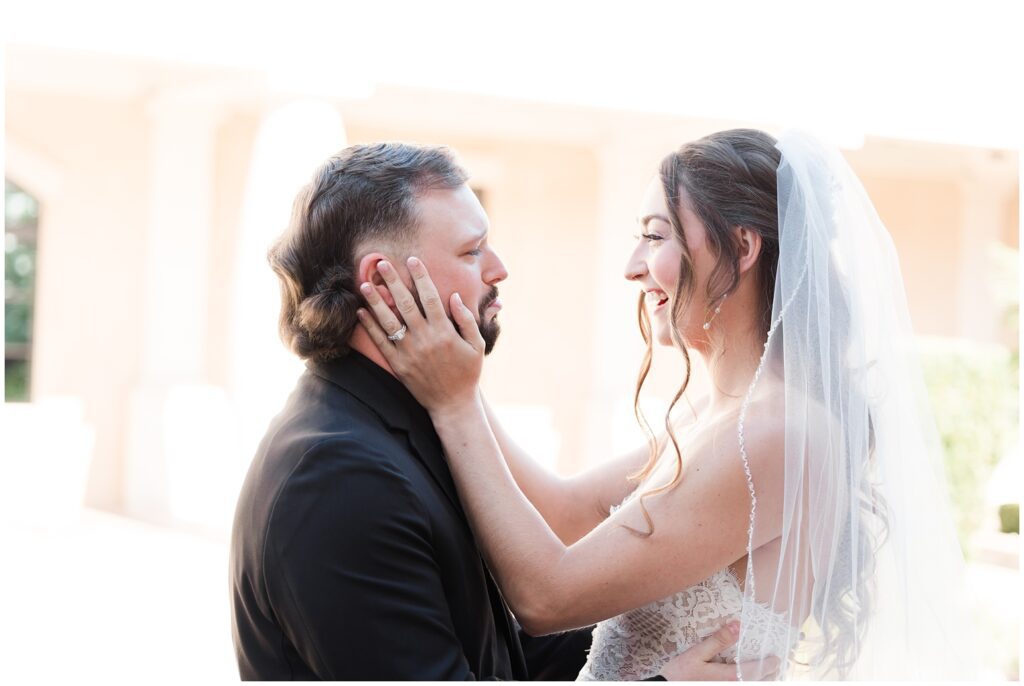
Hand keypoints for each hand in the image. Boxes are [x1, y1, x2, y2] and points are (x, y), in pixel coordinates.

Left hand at [357, 257, 483, 412]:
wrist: (452, 404)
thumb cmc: (467, 373)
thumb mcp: (477, 345)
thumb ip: (466, 320)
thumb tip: (454, 296)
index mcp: (445, 331)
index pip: (430, 297)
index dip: (421, 276)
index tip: (412, 260)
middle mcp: (425, 339)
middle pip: (406, 303)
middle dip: (393, 281)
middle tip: (381, 263)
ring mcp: (409, 352)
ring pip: (389, 321)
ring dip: (376, 301)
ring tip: (365, 284)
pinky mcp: (398, 365)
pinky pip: (381, 342)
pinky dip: (370, 327)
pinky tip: (362, 312)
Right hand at [659, 621, 780, 680]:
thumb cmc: (679, 674)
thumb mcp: (696, 654)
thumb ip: (718, 641)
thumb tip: (738, 625)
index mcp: (730, 677)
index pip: (757, 670)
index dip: (769, 664)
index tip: (776, 657)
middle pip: (759, 682)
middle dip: (770, 674)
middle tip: (774, 665)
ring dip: (761, 681)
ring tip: (766, 674)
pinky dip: (749, 682)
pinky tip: (747, 679)